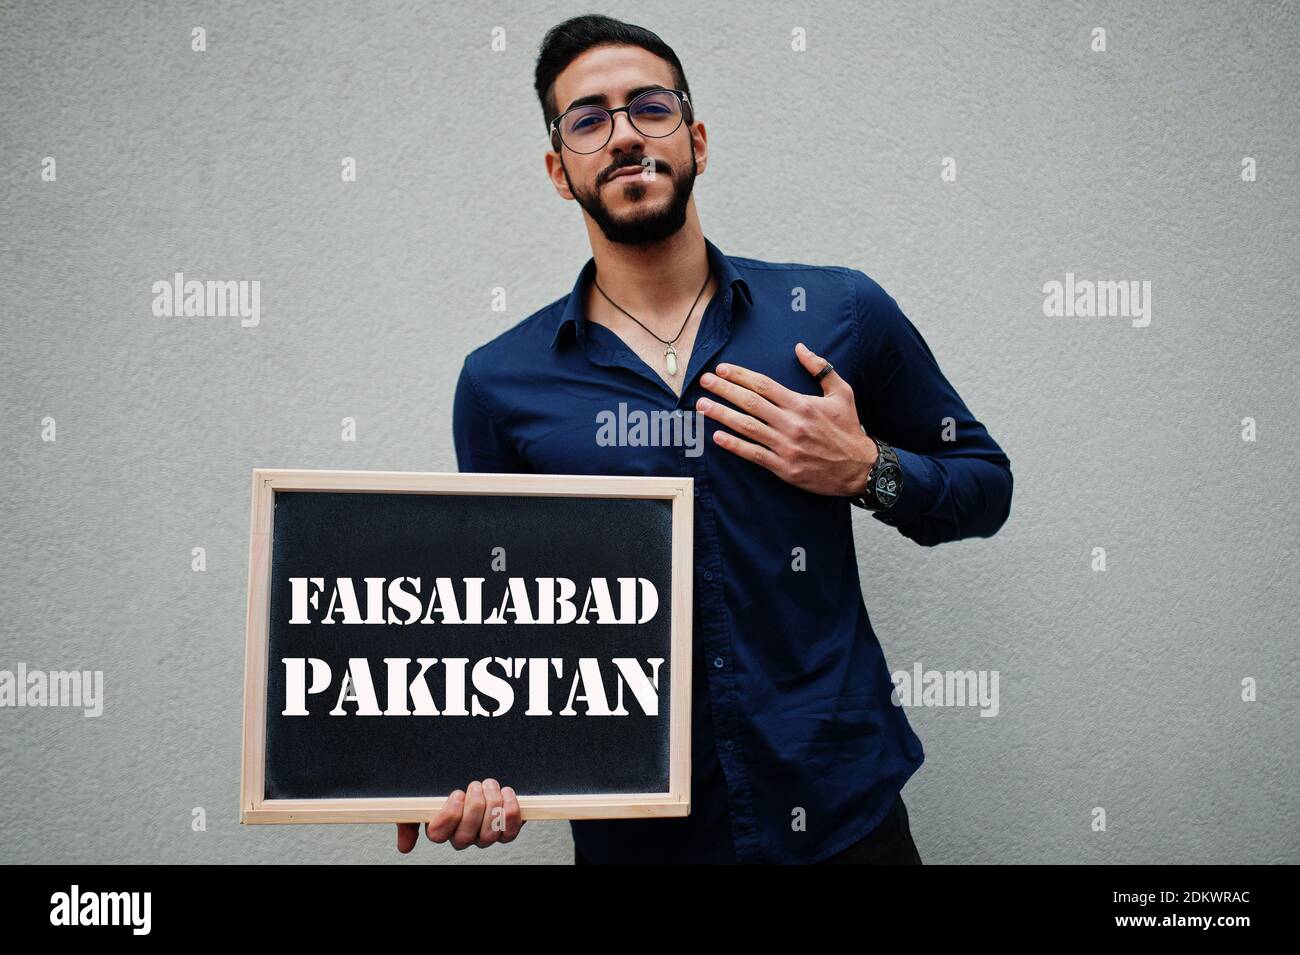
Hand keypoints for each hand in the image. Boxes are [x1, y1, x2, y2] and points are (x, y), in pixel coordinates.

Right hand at [395, 778, 524, 852]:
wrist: (477, 780)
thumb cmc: (448, 792)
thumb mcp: (423, 801)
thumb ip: (409, 819)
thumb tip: (404, 846)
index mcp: (441, 829)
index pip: (438, 835)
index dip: (449, 816)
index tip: (456, 794)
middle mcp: (463, 837)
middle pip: (465, 837)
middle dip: (474, 808)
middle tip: (475, 785)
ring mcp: (484, 836)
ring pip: (488, 834)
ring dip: (492, 806)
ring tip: (491, 785)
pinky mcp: (505, 831)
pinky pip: (510, 832)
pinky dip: (511, 812)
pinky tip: (507, 793)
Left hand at [696, 342, 877, 496]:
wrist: (859, 468)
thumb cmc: (849, 428)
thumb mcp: (842, 393)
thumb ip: (821, 368)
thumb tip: (800, 347)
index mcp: (802, 403)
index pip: (764, 385)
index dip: (740, 375)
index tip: (722, 369)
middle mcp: (791, 423)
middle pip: (750, 403)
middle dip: (724, 390)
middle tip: (704, 381)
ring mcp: (786, 446)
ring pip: (747, 427)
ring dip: (722, 415)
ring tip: (702, 406)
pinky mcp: (784, 467)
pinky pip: (754, 454)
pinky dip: (734, 445)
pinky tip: (717, 436)